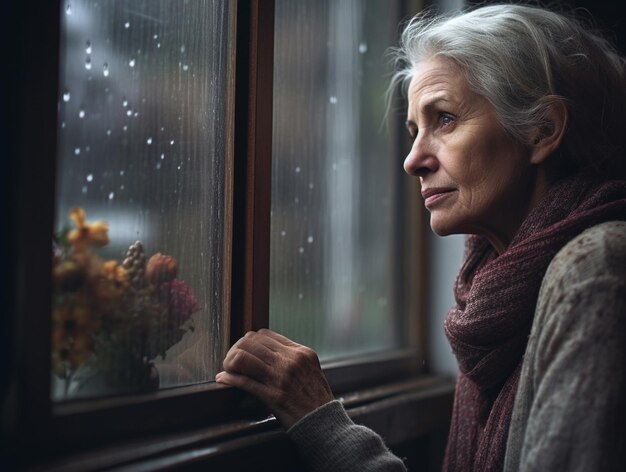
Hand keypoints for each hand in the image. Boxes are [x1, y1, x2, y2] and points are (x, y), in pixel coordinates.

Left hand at [215, 329, 333, 428]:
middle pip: (251, 342)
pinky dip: (230, 379)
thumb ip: (291, 357)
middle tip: (231, 360)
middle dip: (236, 349)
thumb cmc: (315, 397)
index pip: (264, 334)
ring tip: (228, 369)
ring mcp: (282, 378)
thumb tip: (265, 351)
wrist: (324, 422)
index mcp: (300, 352)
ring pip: (244, 357)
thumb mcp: (309, 369)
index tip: (243, 350)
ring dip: (230, 362)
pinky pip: (245, 382)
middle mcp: (291, 361)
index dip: (249, 341)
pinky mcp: (274, 396)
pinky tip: (223, 379)